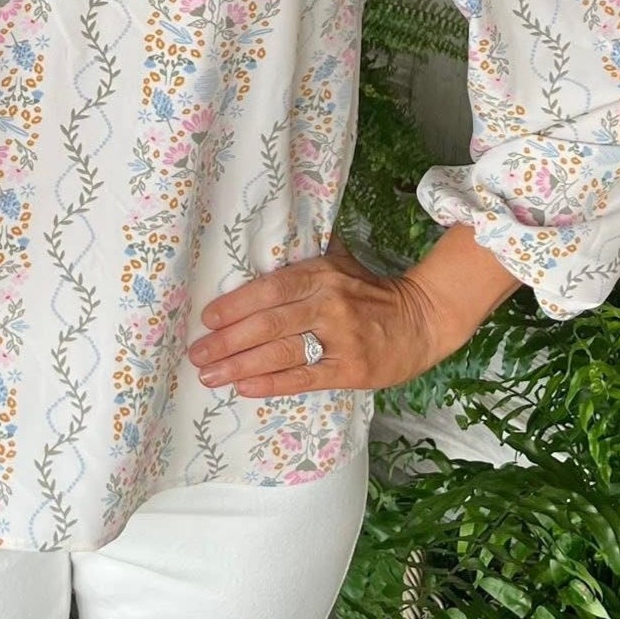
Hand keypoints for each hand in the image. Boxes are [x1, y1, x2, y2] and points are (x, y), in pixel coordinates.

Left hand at [186, 238, 444, 398]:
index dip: (235, 304)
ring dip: (240, 365)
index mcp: (320, 274)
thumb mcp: (340, 261)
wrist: (422, 319)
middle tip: (197, 354)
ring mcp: (340, 338)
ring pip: (281, 352)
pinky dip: (271, 383)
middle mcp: (328, 303)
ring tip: (210, 375)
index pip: (270, 288)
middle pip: (268, 323)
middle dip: (227, 341)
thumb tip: (267, 231)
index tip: (206, 319)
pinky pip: (304, 377)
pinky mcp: (351, 369)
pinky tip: (244, 387)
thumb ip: (305, 252)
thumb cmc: (371, 291)